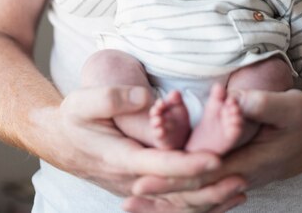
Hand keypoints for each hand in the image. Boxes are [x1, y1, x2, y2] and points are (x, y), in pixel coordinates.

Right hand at [31, 85, 243, 201]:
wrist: (60, 140)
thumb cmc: (73, 118)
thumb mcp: (83, 102)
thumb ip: (111, 98)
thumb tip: (145, 98)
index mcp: (121, 158)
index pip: (161, 166)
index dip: (190, 164)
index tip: (216, 157)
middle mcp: (132, 179)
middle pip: (176, 192)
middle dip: (210, 187)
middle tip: (242, 177)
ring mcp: (137, 187)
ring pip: (177, 203)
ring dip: (209, 199)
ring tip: (240, 189)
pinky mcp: (143, 187)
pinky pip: (173, 201)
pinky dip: (199, 201)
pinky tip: (222, 197)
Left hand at [130, 90, 301, 201]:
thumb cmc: (300, 120)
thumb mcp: (289, 107)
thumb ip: (261, 104)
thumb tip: (232, 100)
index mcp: (247, 163)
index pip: (203, 175)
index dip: (173, 178)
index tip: (143, 179)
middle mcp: (237, 177)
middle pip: (193, 193)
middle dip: (160, 197)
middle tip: (126, 200)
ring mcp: (232, 179)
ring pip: (194, 197)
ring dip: (164, 202)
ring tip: (132, 203)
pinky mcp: (229, 174)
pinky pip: (200, 189)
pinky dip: (178, 194)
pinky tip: (157, 194)